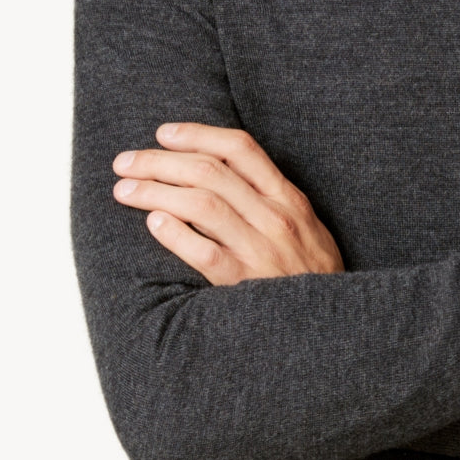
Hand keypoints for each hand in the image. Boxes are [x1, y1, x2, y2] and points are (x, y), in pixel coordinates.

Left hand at [111, 122, 343, 284]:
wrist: (334, 324)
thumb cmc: (314, 275)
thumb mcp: (307, 227)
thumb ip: (272, 199)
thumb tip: (221, 172)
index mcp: (289, 199)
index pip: (240, 149)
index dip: (197, 134)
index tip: (164, 134)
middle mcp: (275, 218)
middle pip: (209, 172)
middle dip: (159, 161)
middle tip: (125, 162)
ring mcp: (261, 250)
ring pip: (200, 204)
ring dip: (154, 191)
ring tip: (124, 189)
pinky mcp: (245, 283)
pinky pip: (204, 252)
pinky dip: (175, 234)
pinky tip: (153, 223)